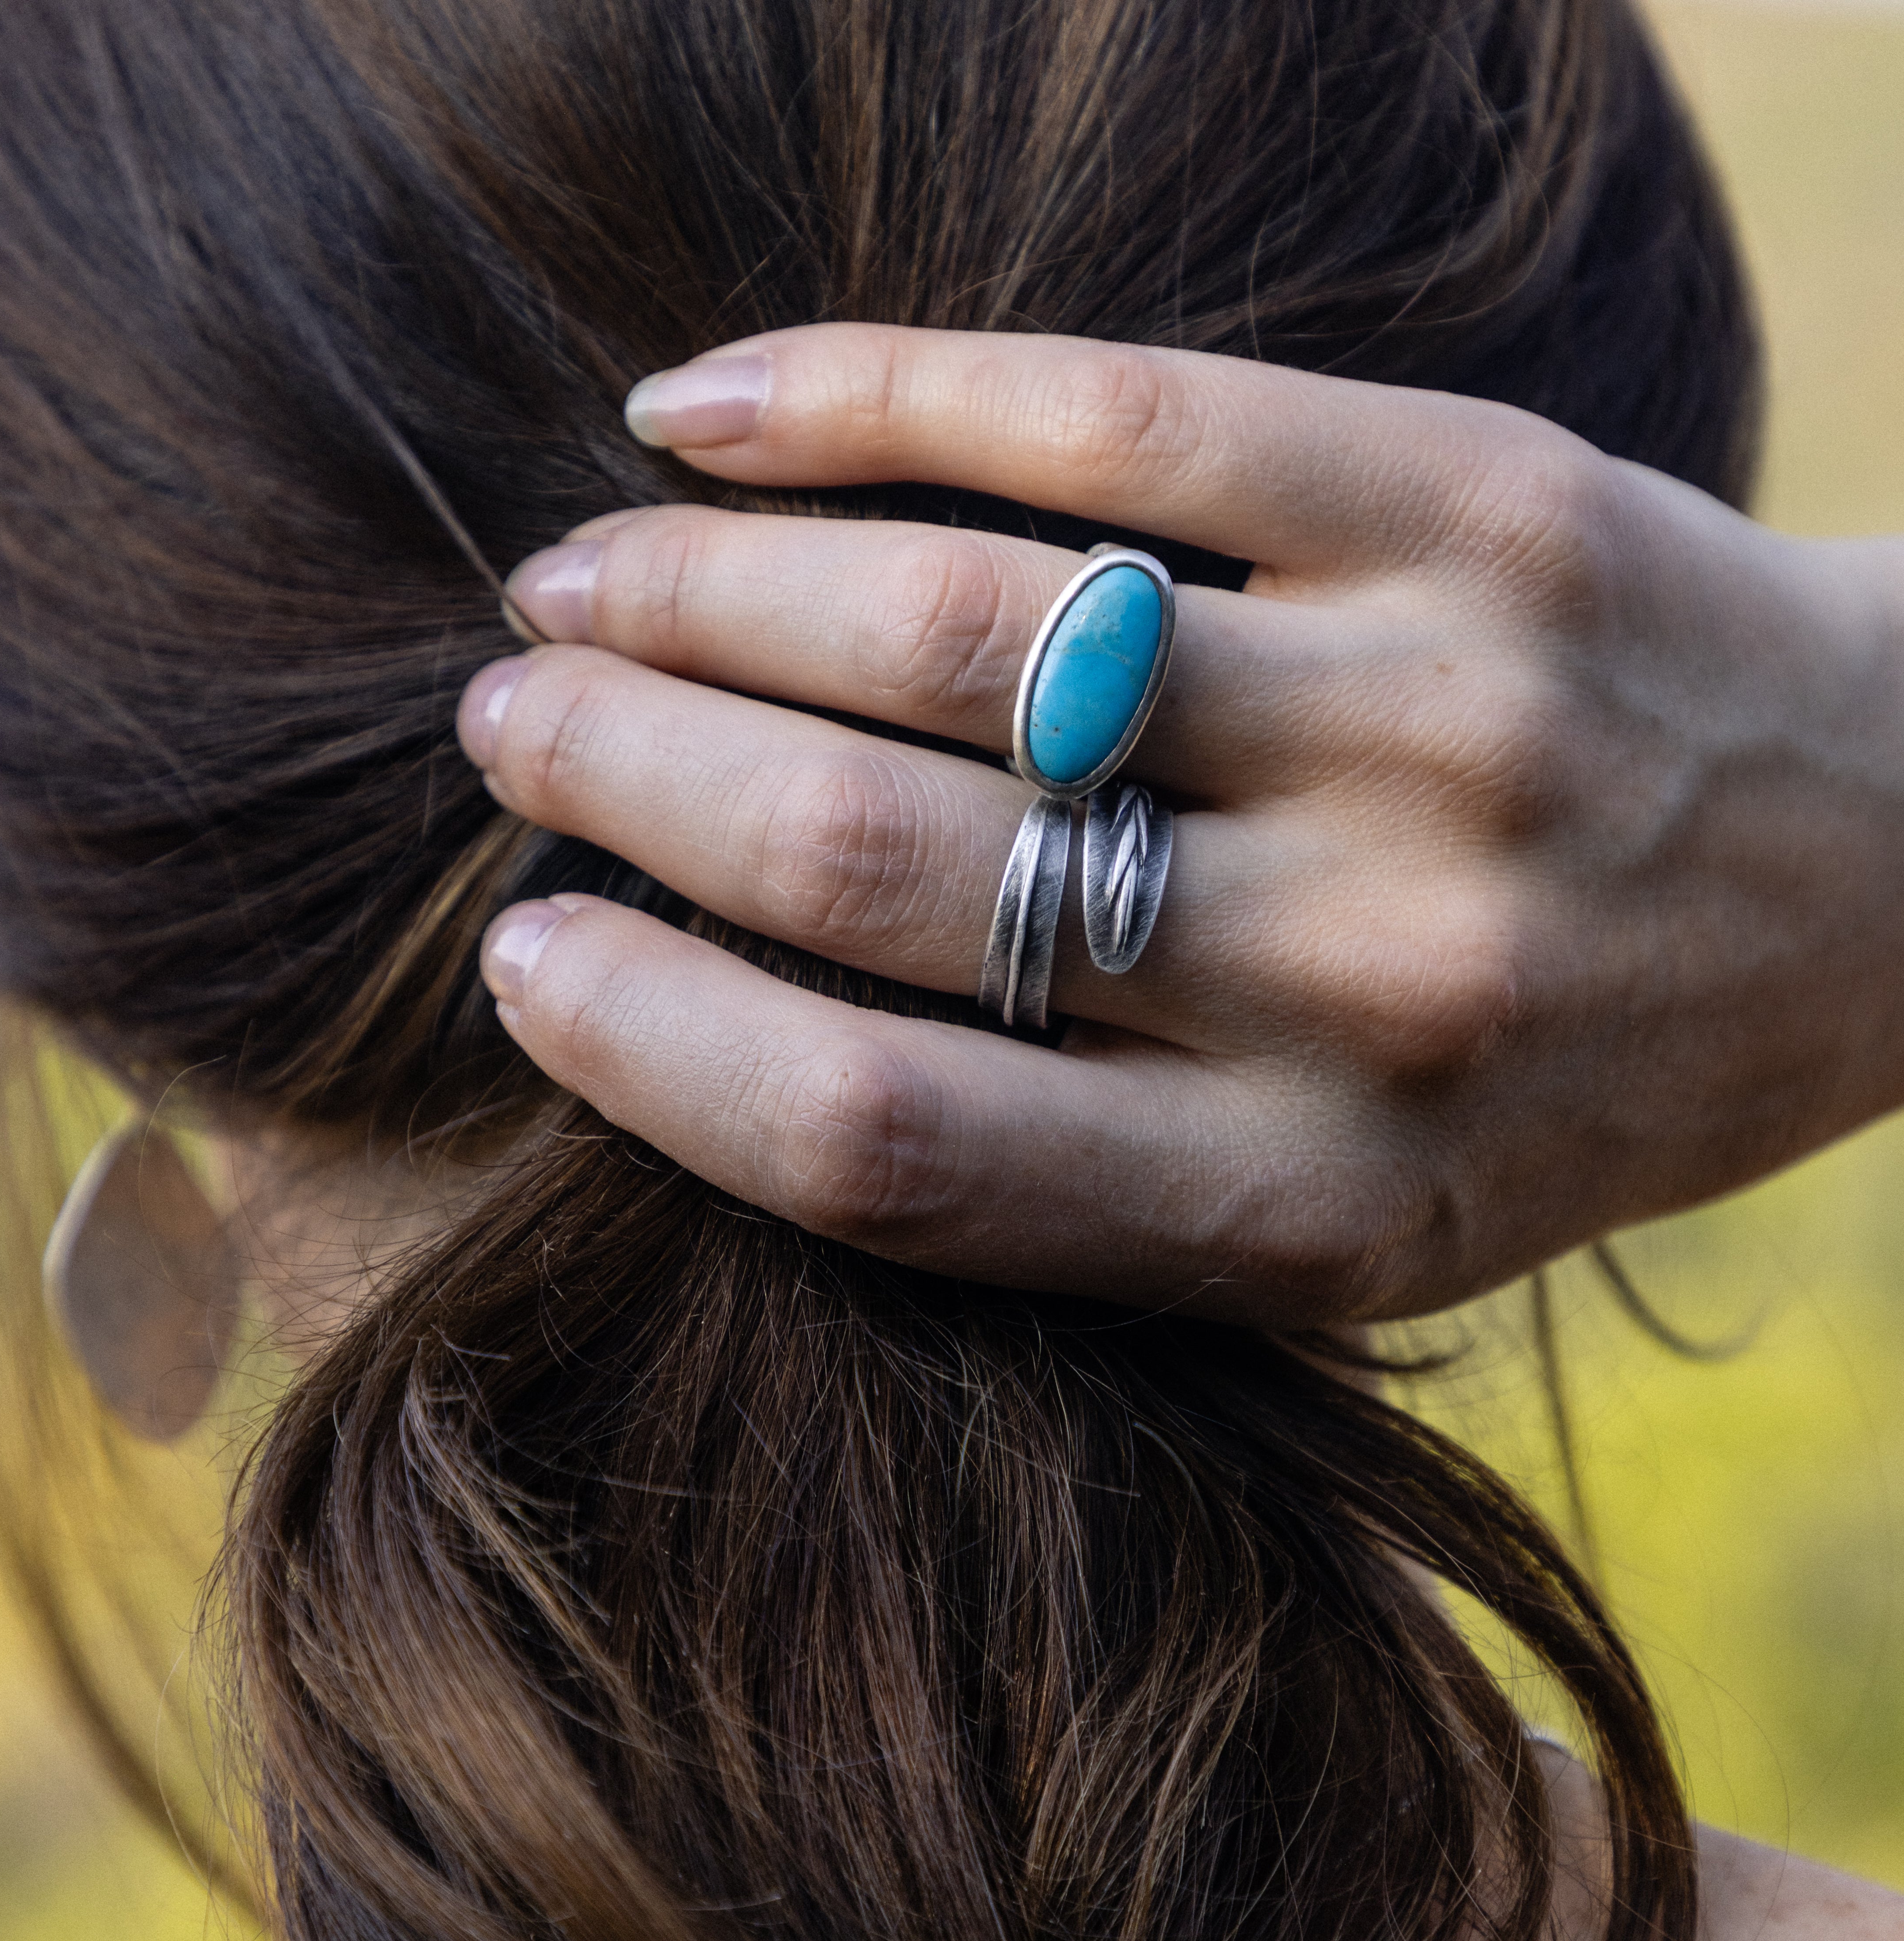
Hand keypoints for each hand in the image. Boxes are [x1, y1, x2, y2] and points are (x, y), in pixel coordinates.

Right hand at [456, 323, 1903, 1323]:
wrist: (1879, 883)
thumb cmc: (1547, 1072)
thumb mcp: (1343, 1208)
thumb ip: (1078, 1163)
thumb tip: (719, 1009)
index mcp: (1304, 1208)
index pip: (880, 1143)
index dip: (651, 1048)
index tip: (522, 958)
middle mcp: (1366, 985)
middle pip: (879, 866)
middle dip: (628, 777)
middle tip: (505, 724)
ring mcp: (1430, 727)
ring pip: (959, 635)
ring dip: (701, 591)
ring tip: (571, 578)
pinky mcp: (1479, 513)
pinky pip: (1108, 420)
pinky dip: (859, 401)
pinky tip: (705, 412)